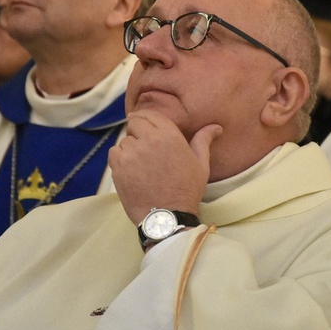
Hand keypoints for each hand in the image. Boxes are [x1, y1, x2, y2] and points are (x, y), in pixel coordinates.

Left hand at [108, 110, 221, 224]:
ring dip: (129, 147)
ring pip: (124, 140)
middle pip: (134, 123)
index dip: (145, 117)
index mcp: (170, 135)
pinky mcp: (119, 167)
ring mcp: (132, 153)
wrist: (168, 216)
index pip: (150, 114)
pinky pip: (114, 153)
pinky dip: (119, 159)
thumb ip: (204, 140)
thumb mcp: (201, 164)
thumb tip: (216, 126)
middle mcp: (149, 139)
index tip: (143, 123)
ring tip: (139, 163)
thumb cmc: (187, 190)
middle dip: (137, 130)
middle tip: (142, 145)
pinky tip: (130, 170)